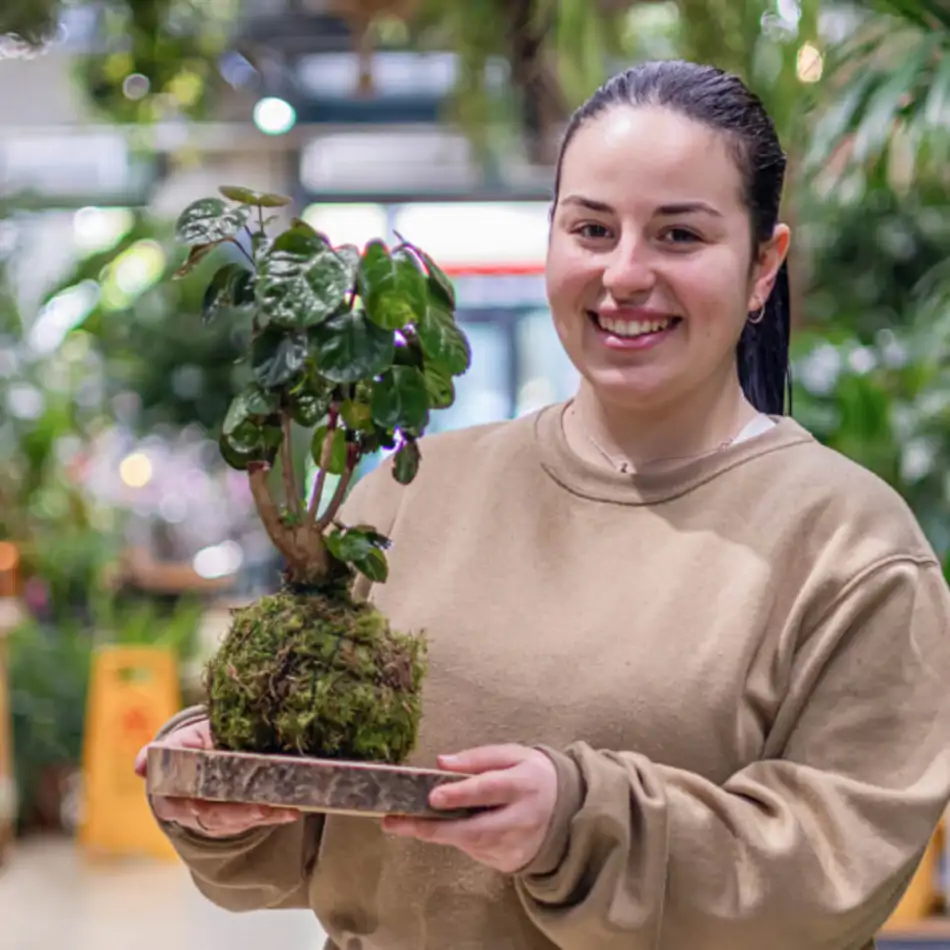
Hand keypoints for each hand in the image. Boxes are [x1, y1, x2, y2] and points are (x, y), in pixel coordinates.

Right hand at [135, 718, 299, 838]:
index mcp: (170, 794)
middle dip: (240, 814)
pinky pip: (256, 821)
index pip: (180, 805)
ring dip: (263, 817)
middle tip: (262, 808)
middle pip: (215, 817)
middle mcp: (192, 812)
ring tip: (284, 808)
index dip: (193, 807)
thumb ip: (166, 751)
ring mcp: (216, 818)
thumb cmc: (194, 745)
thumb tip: (140, 765)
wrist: (208, 753)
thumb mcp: (182, 742)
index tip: (207, 804)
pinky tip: (292, 811)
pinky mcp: (238, 819)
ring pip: (238, 822)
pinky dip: (275, 817)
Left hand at [382, 744, 557, 873]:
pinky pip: (476, 850)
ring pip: (470, 843)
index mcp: (523, 785)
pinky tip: (451, 826)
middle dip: (434, 828)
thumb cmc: (532, 775)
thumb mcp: (513, 755)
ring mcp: (516, 846)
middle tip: (397, 823)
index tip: (432, 797)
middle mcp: (522, 819)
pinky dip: (459, 838)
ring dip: (439, 832)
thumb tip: (442, 762)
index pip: (489, 790)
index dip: (461, 794)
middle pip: (474, 829)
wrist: (568, 811)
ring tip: (408, 821)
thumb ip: (478, 758)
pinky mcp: (510, 863)